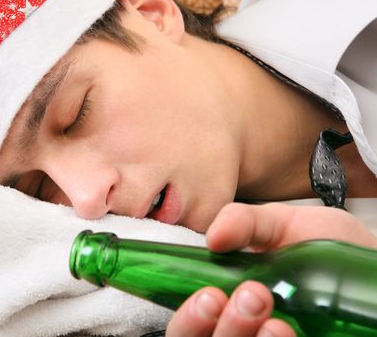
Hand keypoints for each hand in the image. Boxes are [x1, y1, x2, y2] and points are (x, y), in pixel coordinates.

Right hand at [166, 202, 376, 335]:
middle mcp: (243, 330)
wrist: (373, 264)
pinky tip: (290, 333)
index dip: (189, 320)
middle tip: (251, 297)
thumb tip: (213, 238)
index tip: (209, 296)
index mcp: (227, 300)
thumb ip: (244, 221)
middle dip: (221, 331)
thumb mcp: (281, 222)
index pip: (189, 325)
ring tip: (274, 318)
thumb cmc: (326, 246)